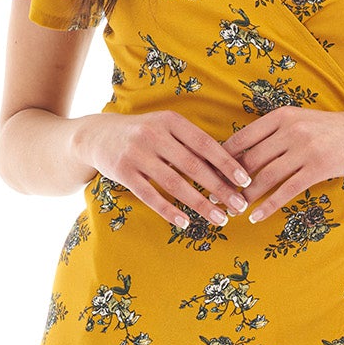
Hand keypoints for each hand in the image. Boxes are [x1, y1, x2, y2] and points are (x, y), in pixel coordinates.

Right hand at [73, 112, 253, 228]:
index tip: (245, 181)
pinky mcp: (123, 172)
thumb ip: (191, 143)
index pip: (205, 144)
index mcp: (171, 121)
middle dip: (219, 189)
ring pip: (174, 184)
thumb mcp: (166, 128)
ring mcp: (137, 154)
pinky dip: (168, 210)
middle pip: (193, 166)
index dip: (227, 163)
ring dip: (200, 204)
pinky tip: (185, 223)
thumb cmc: (143, 133)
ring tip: (219, 219)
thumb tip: (227, 167)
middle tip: (239, 206)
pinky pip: (150, 195)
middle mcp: (154, 135)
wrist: (98, 135)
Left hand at [220, 106, 343, 224]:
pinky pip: (287, 190)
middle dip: (228, 182)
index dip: (221, 159)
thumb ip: (273, 134)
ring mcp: (304, 148)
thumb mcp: (299, 121)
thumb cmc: (330, 130)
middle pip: (250, 160)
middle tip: (213, 197)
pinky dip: (268, 206)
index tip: (208, 175)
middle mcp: (290, 130)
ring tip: (231, 210)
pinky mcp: (318, 167)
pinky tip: (256, 217)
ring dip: (245, 197)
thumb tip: (240, 155)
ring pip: (265, 177)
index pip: (241, 138)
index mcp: (280, 116)